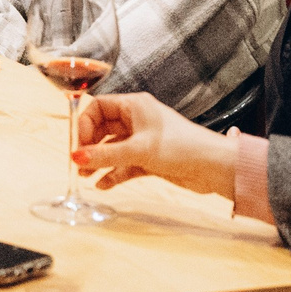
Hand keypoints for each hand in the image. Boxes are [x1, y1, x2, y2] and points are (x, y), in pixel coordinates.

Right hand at [73, 94, 239, 199]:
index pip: (98, 107)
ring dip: (99, 162)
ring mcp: (143, 140)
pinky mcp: (149, 159)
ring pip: (112, 149)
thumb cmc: (182, 146)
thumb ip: (105, 155)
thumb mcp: (139, 150)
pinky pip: (124, 164)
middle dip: (89, 146)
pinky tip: (104, 185)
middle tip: (79, 163)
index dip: (85, 124)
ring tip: (86, 177)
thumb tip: (76, 157)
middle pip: (102, 129)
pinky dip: (113, 173)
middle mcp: (137, 120)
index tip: (79, 145)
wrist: (213, 167)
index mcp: (135, 106)